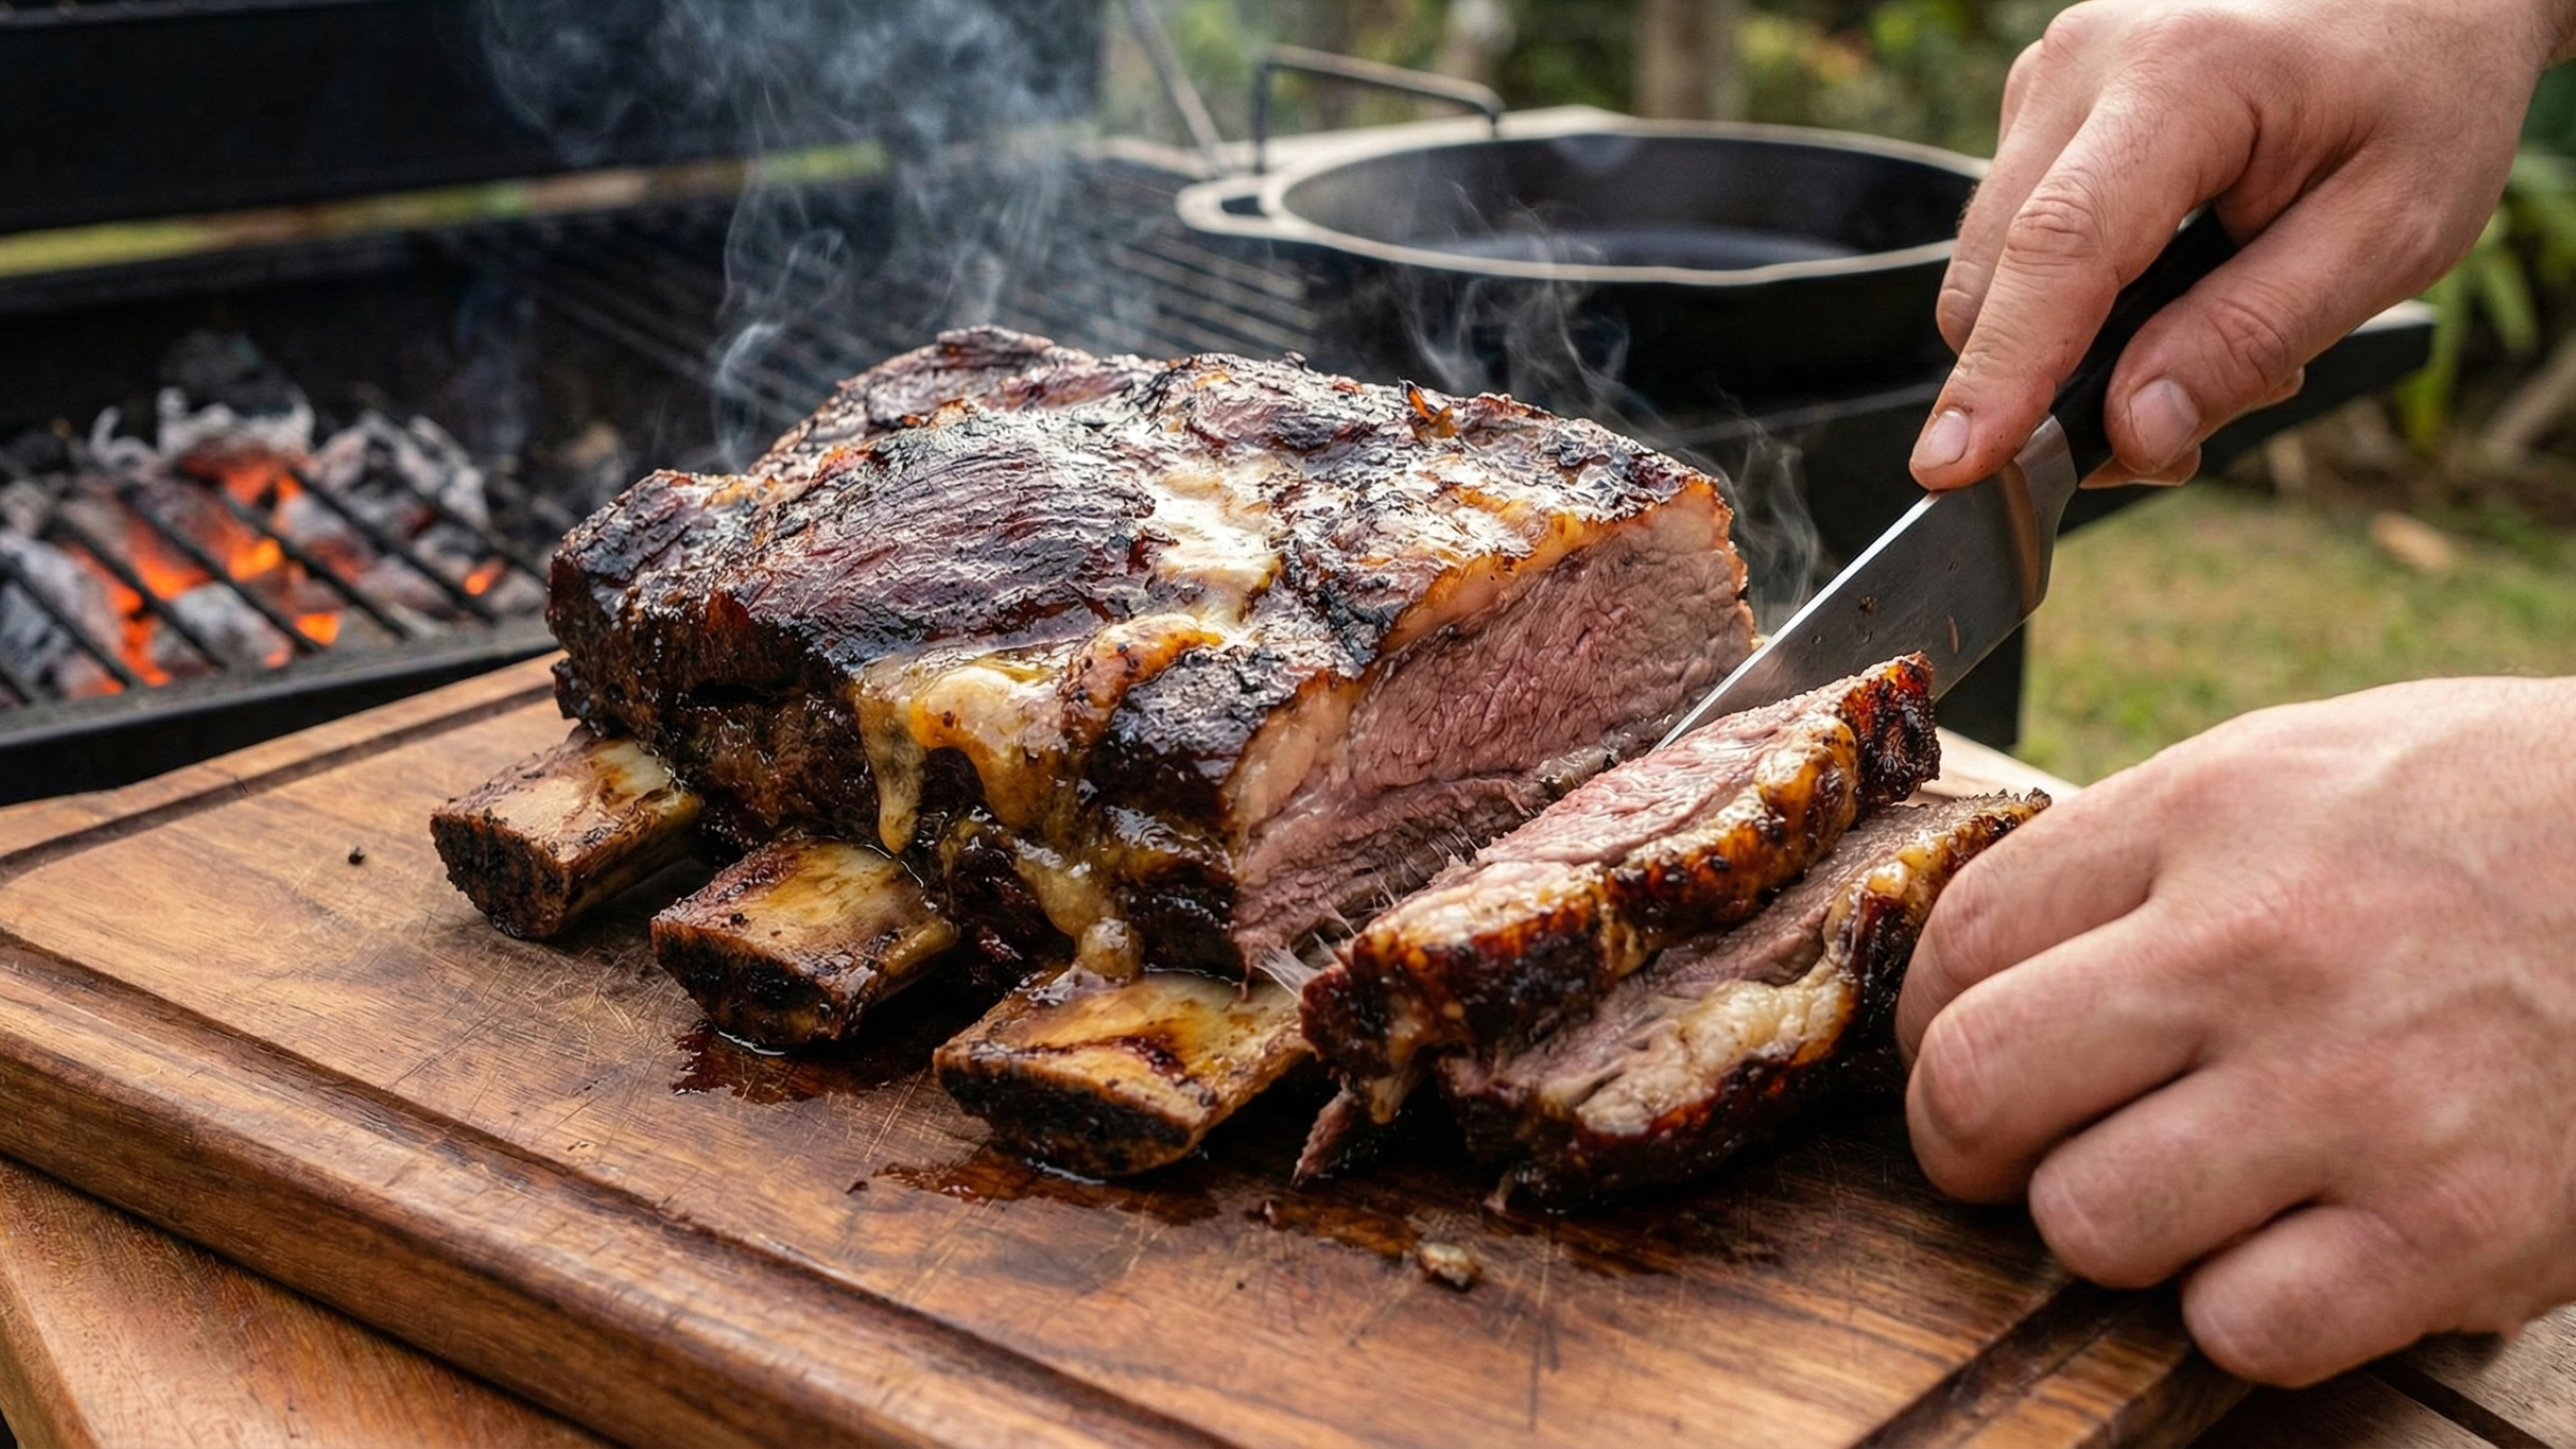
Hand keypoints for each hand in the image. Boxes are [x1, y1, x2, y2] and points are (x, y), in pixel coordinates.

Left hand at [1896, 679, 2575, 1384]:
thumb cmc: (2490, 814)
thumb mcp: (2292, 768)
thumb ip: (2133, 858)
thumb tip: (1981, 960)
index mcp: (2207, 816)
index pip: (1956, 944)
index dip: (1926, 1022)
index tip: (1960, 1049)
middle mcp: (2260, 950)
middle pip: (1978, 1091)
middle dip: (1965, 1141)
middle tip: (2015, 1147)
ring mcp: (2358, 1095)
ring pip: (2089, 1226)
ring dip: (2111, 1228)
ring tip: (2184, 1184)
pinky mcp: (2455, 1230)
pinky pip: (2243, 1327)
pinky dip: (2243, 1311)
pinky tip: (2293, 1246)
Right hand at [1911, 0, 2575, 489]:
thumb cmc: (2423, 93)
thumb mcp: (2391, 234)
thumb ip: (2252, 335)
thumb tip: (2132, 431)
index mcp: (2183, 78)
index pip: (2059, 246)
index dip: (2004, 369)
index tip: (1958, 465)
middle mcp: (2086, 66)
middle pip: (1999, 277)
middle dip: (2056, 391)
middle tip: (2179, 436)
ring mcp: (2051, 81)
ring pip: (1995, 273)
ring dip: (2068, 351)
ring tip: (2200, 342)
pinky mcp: (2043, 107)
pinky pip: (2015, 244)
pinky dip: (2071, 304)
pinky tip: (2166, 293)